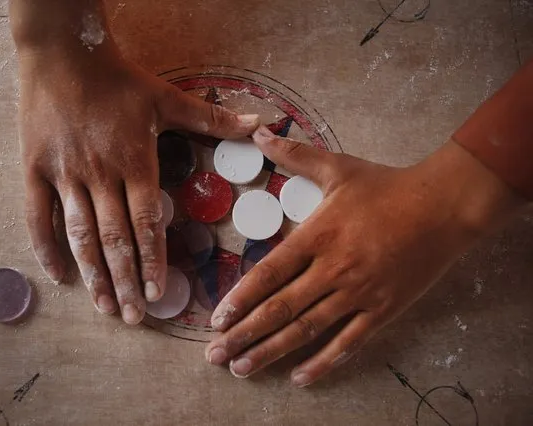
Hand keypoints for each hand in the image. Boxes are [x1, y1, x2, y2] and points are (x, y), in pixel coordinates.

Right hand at [15, 18, 259, 323]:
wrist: (64, 52)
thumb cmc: (119, 78)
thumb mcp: (168, 98)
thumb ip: (213, 120)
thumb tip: (260, 125)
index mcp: (135, 161)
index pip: (146, 223)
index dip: (154, 260)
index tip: (160, 294)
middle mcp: (100, 174)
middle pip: (115, 238)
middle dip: (127, 280)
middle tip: (135, 316)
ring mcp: (64, 173)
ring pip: (79, 233)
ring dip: (93, 274)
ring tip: (105, 306)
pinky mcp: (34, 167)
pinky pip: (37, 216)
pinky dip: (46, 247)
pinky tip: (58, 276)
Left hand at [205, 126, 522, 385]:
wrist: (444, 206)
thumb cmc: (388, 186)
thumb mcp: (338, 167)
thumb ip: (295, 155)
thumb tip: (259, 131)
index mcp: (318, 236)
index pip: (269, 273)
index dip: (240, 298)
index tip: (216, 319)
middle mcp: (333, 269)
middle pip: (280, 309)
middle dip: (244, 335)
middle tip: (215, 356)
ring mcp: (358, 293)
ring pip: (308, 330)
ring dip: (272, 352)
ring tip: (243, 369)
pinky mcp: (383, 310)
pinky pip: (349, 342)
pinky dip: (323, 362)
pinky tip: (299, 376)